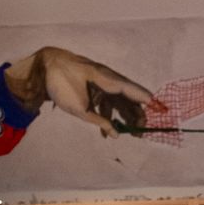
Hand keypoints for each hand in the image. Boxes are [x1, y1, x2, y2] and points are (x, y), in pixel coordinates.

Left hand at [9, 47, 164, 137]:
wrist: (42, 69)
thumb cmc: (61, 83)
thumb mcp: (80, 108)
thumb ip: (100, 121)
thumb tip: (116, 134)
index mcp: (108, 80)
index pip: (134, 92)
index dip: (148, 102)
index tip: (161, 110)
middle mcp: (108, 81)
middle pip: (129, 99)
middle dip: (136, 117)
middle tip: (141, 134)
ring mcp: (100, 84)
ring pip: (119, 102)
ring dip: (124, 119)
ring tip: (129, 135)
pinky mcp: (92, 88)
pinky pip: (106, 103)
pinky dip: (109, 117)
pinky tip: (107, 133)